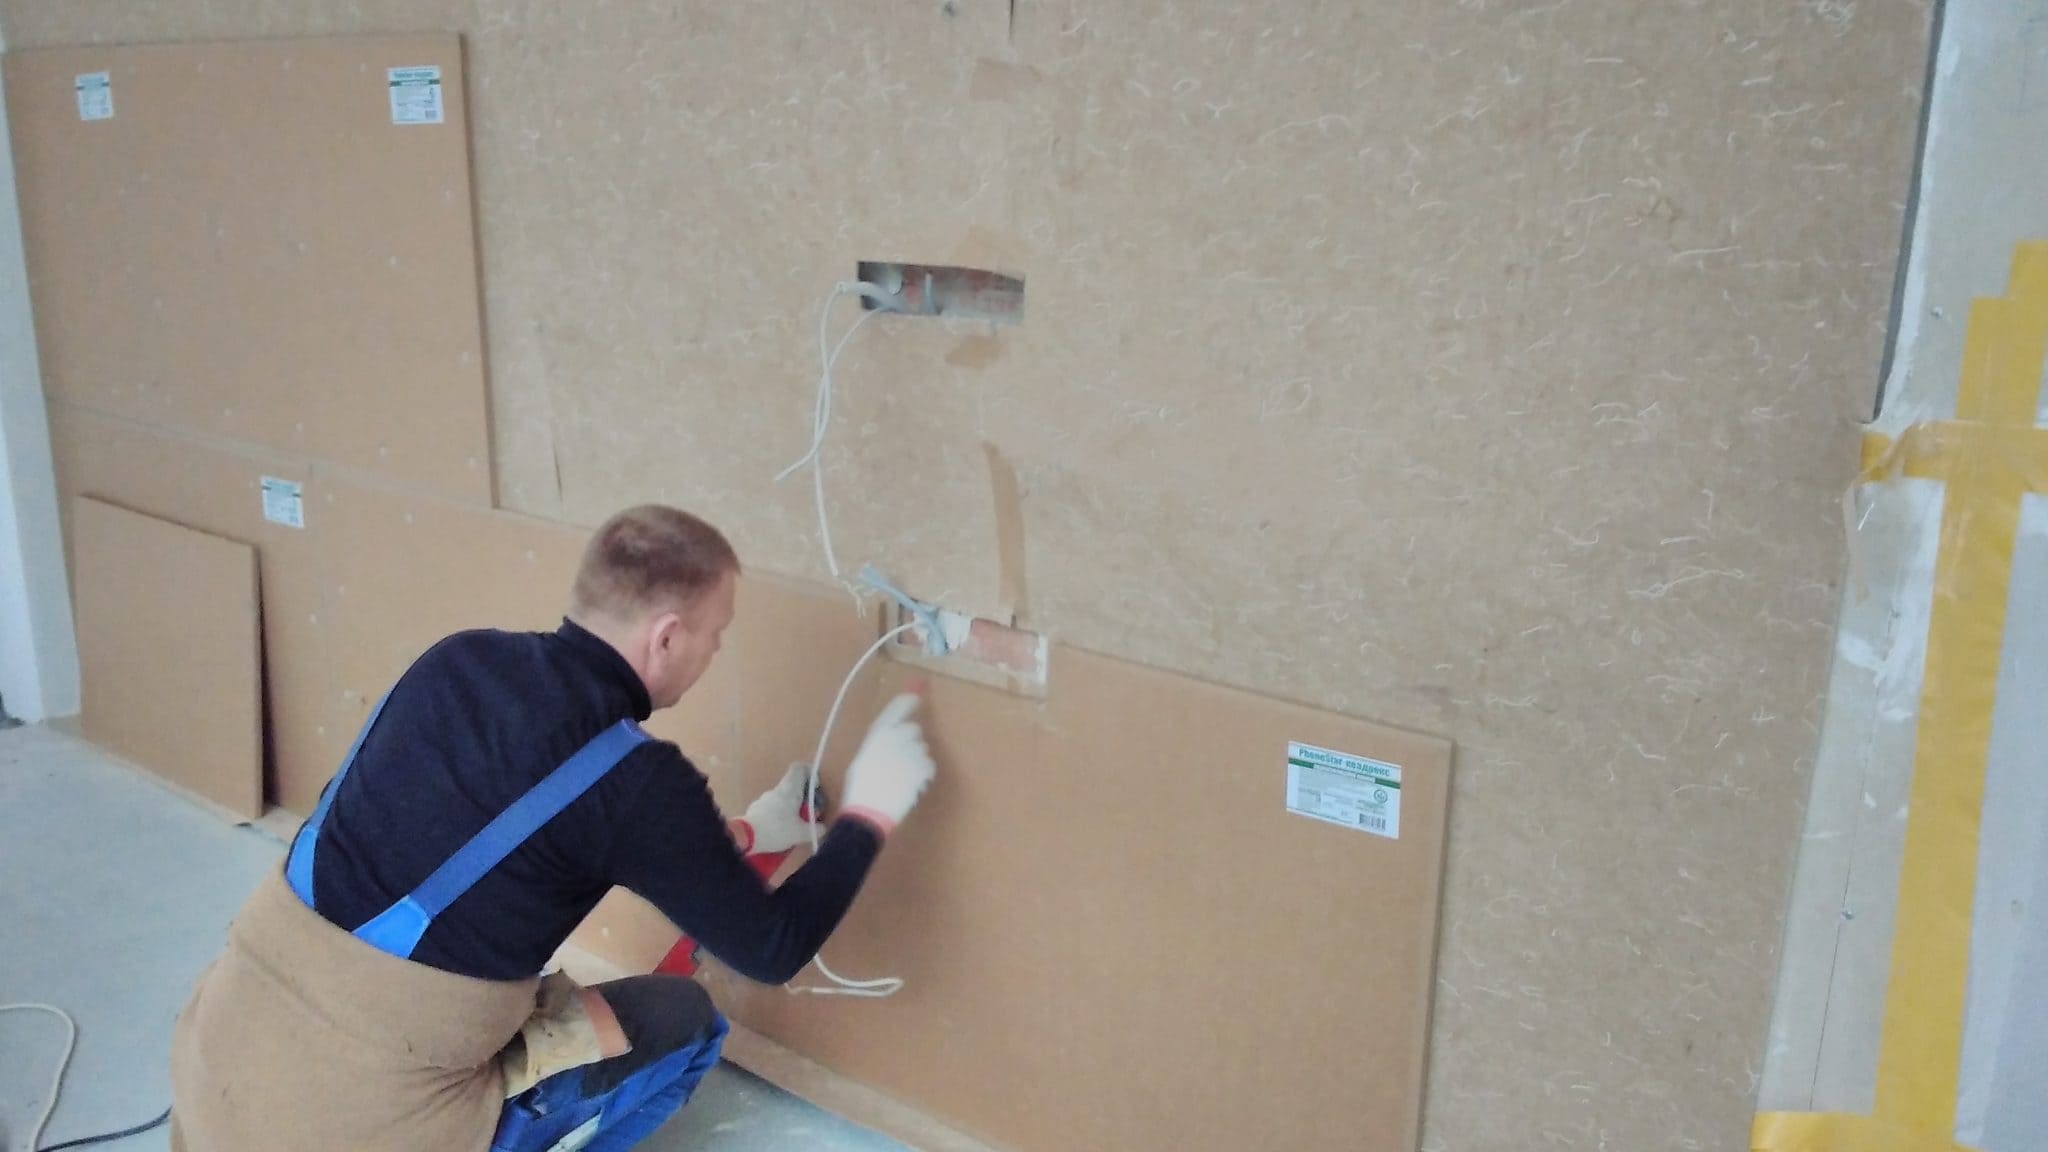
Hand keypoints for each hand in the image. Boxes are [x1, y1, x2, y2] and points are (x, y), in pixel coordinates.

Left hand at [734, 763, 820, 855]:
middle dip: (803, 798)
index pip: (800, 768)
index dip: (810, 773)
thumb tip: (822, 827)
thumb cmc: (777, 829)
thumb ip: (815, 829)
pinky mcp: (756, 809)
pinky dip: (779, 815)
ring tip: (795, 827)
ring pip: (783, 798)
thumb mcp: (801, 833)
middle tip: (808, 814)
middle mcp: (777, 790)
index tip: (816, 787)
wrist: (746, 837)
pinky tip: (780, 831)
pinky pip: (772, 808)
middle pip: (793, 786)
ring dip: (791, 808)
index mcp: (790, 789)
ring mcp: (764, 798)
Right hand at [840, 693, 935, 836]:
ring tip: (901, 777)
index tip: (919, 689)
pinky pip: (929, 765)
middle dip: (910, 742)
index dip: (908, 699)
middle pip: (914, 729)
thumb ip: (880, 743)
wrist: (869, 811)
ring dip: (916, 760)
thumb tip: (894, 735)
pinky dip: (923, 774)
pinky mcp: (924, 767)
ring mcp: (912, 751)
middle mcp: (896, 737)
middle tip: (899, 761)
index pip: (896, 708)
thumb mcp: (864, 758)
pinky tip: (910, 785)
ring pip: (922, 749)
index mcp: (877, 734)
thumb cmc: (860, 787)